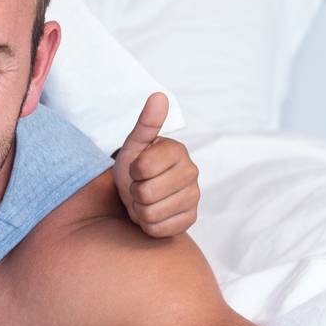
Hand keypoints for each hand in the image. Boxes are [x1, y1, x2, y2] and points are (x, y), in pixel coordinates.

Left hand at [112, 92, 199, 237]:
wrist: (138, 193)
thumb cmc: (134, 166)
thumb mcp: (133, 145)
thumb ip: (146, 123)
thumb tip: (159, 95)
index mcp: (178, 151)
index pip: (142, 168)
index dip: (131, 171)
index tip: (136, 168)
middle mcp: (192, 172)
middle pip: (146, 193)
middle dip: (134, 192)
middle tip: (138, 186)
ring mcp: (194, 197)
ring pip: (151, 213)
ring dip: (140, 209)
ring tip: (145, 199)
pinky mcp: (190, 219)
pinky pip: (159, 229)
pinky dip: (148, 224)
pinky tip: (154, 212)